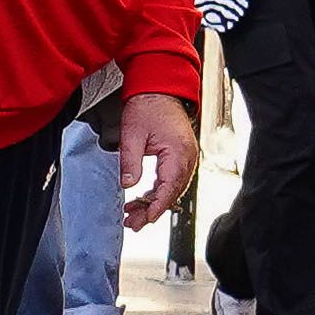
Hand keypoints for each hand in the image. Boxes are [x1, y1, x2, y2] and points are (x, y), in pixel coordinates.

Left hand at [121, 89, 197, 228]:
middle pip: (172, 191)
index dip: (158, 206)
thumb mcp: (131, 135)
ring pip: (172, 187)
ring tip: (133, 214)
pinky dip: (158, 191)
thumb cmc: (147, 108)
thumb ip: (130, 162)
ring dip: (154, 202)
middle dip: (153, 210)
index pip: (170, 186)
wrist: (159, 91)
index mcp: (178, 152)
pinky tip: (143, 199)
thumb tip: (128, 185)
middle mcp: (187, 157)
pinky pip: (172, 179)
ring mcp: (186, 157)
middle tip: (133, 223)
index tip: (146, 219)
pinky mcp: (181, 156)